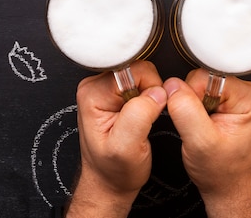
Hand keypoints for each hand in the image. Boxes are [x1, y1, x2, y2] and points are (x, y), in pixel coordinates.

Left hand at [66, 60, 167, 217]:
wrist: (110, 182)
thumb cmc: (113, 170)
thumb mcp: (126, 148)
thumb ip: (139, 116)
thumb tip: (157, 92)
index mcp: (92, 93)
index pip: (134, 69)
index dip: (150, 89)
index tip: (146, 113)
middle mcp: (97, 86)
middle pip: (140, 69)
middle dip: (151, 93)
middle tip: (144, 119)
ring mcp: (107, 89)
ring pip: (144, 75)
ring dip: (151, 97)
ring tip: (143, 120)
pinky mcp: (118, 93)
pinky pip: (144, 84)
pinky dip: (150, 99)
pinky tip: (143, 116)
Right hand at [163, 69, 250, 217]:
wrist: (228, 187)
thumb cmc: (223, 172)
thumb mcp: (201, 143)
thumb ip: (186, 110)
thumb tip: (172, 84)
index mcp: (250, 97)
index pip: (206, 75)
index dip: (191, 95)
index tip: (195, 119)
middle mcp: (246, 92)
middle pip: (202, 77)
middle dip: (192, 101)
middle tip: (199, 126)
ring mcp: (236, 96)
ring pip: (199, 85)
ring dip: (192, 106)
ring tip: (201, 127)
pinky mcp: (226, 101)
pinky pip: (200, 93)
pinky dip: (194, 108)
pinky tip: (202, 124)